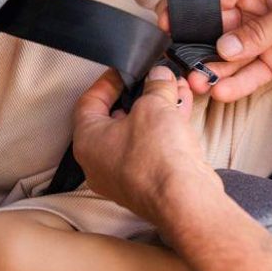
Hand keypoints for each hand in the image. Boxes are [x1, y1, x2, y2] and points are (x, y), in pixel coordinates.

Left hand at [73, 67, 222, 226]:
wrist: (184, 199)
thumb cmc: (157, 159)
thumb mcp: (154, 104)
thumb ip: (155, 84)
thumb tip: (158, 76)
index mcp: (87, 141)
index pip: (88, 102)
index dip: (108, 81)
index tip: (124, 71)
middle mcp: (99, 162)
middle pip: (115, 117)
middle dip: (140, 94)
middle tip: (154, 79)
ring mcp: (123, 175)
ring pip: (137, 133)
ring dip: (156, 110)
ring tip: (174, 91)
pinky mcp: (146, 183)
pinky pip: (151, 149)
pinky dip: (165, 129)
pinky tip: (181, 111)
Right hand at [172, 0, 271, 102]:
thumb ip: (258, 31)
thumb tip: (225, 47)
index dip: (191, 8)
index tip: (169, 22)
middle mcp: (258, 13)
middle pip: (218, 30)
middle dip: (199, 46)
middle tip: (181, 63)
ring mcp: (267, 40)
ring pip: (232, 56)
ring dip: (214, 70)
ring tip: (197, 83)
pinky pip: (251, 75)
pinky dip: (236, 84)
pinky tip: (221, 91)